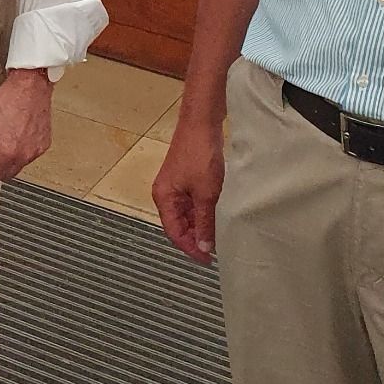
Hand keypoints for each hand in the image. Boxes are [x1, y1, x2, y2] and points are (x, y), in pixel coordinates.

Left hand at [0, 68, 53, 184]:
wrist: (31, 86)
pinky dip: (21, 153)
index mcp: (7, 150)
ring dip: (8, 161)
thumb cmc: (10, 98)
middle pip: (7, 174)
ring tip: (1, 142)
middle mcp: (24, 154)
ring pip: (19, 166)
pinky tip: (15, 138)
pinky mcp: (44, 144)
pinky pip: (30, 156)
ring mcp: (36, 150)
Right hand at [152, 118, 224, 264]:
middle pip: (178, 225)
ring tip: (219, 234)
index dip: (190, 249)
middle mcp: (165, 194)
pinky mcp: (186, 178)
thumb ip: (204, 222)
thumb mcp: (206, 194)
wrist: (201, 123)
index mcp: (164, 198)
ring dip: (200, 225)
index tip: (209, 260)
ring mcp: (175, 185)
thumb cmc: (200, 156)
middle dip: (195, 238)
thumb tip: (203, 247)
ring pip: (186, 214)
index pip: (174, 233)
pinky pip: (192, 203)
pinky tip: (218, 215)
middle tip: (217, 249)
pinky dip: (203, 212)